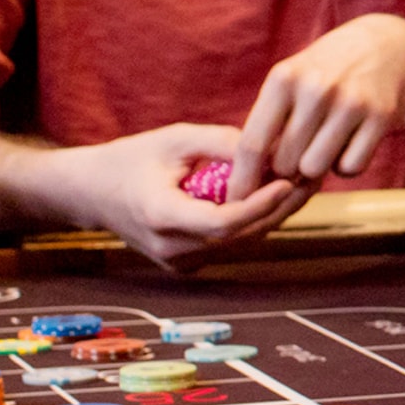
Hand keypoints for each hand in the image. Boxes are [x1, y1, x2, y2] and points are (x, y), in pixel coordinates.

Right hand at [66, 122, 312, 269]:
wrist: (91, 193)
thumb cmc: (131, 158)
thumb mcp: (175, 139)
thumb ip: (222, 143)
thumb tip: (272, 149)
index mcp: (161, 217)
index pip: (224, 223)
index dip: (261, 205)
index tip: (289, 180)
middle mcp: (171, 249)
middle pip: (241, 236)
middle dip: (280, 207)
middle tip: (312, 176)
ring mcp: (178, 263)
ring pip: (241, 243)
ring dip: (274, 214)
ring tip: (303, 182)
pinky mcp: (186, 264)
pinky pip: (231, 244)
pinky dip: (254, 221)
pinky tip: (275, 195)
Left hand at [235, 12, 404, 190]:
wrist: (385, 45)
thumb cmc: (324, 72)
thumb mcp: (289, 80)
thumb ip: (267, 123)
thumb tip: (246, 180)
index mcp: (284, 78)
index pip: (253, 143)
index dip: (242, 178)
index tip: (235, 200)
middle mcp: (317, 88)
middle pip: (285, 163)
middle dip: (287, 168)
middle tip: (298, 153)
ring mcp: (352, 102)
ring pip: (316, 169)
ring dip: (317, 168)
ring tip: (323, 145)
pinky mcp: (382, 116)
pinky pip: (351, 168)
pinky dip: (347, 165)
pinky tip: (350, 143)